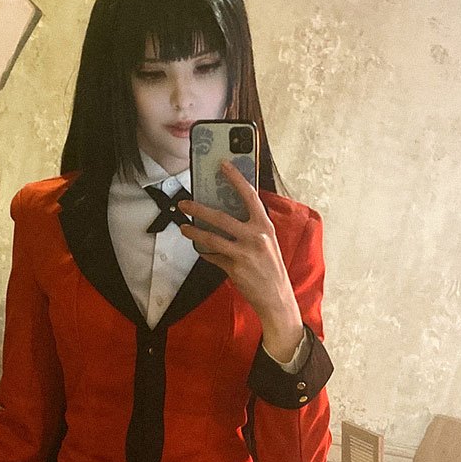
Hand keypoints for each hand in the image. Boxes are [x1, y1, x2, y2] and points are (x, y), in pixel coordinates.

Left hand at [177, 164, 303, 355]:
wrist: (276, 297)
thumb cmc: (271, 267)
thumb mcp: (268, 242)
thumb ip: (252, 226)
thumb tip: (228, 212)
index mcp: (265, 225)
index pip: (249, 195)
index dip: (235, 178)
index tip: (222, 165)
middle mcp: (255, 236)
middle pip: (221, 217)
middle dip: (198, 209)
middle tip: (184, 203)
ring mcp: (244, 252)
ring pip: (211, 238)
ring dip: (194, 232)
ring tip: (184, 227)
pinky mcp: (234, 267)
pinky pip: (213, 257)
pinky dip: (205, 253)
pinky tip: (201, 250)